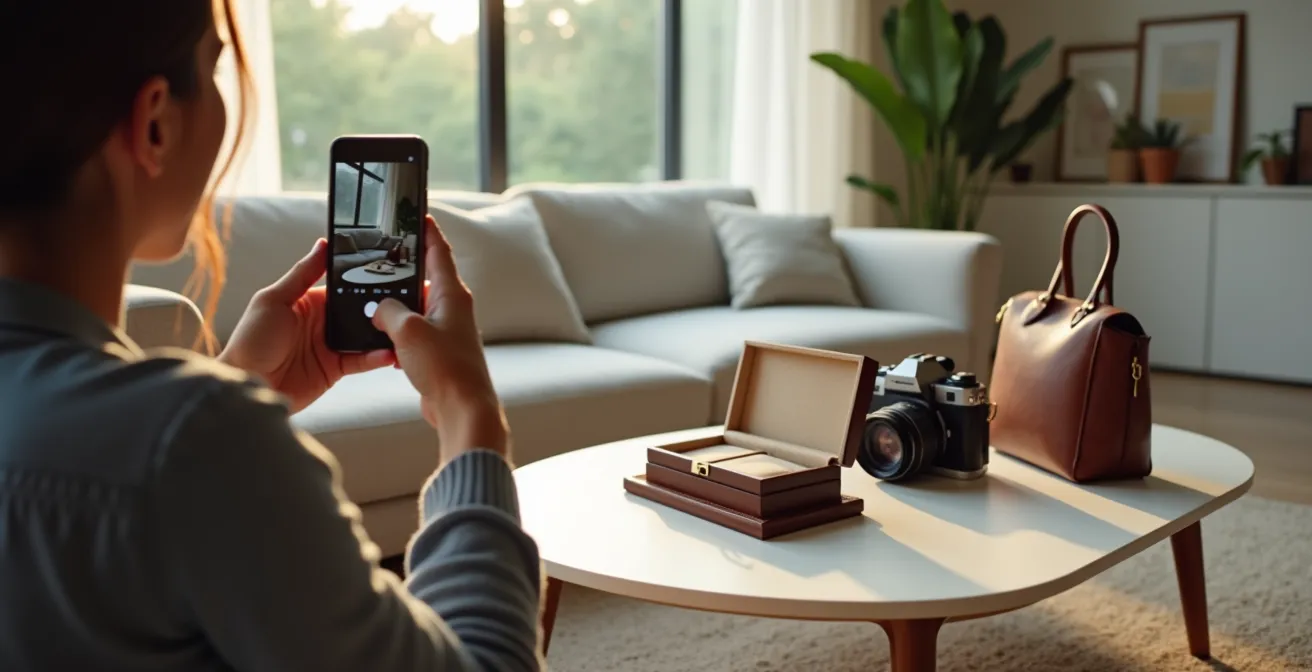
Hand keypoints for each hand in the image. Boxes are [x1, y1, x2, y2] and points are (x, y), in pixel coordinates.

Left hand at [219, 239, 395, 413]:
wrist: (247, 385)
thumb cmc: (250, 342)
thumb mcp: (273, 300)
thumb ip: (302, 274)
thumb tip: (322, 245)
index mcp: (310, 301)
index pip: (344, 285)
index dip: (365, 279)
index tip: (389, 272)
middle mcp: (324, 321)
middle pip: (361, 310)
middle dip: (383, 307)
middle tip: (407, 301)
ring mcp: (332, 345)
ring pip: (366, 335)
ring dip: (384, 332)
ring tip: (404, 327)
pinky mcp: (336, 368)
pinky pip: (362, 360)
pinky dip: (377, 357)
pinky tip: (389, 352)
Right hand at [372, 214, 509, 462]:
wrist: (462, 408)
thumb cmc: (445, 367)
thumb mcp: (408, 331)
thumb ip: (389, 311)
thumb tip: (380, 309)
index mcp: (453, 294)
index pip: (439, 252)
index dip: (426, 232)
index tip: (417, 214)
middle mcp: (453, 309)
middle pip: (425, 279)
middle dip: (402, 271)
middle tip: (379, 258)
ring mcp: (447, 331)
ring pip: (416, 308)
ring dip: (396, 307)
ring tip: (372, 301)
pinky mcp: (439, 353)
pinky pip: (414, 333)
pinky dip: (398, 333)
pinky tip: (382, 340)